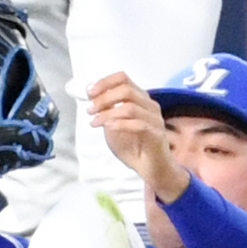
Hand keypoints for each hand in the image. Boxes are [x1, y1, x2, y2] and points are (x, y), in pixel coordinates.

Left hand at [86, 72, 189, 202]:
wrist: (151, 168)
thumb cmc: (133, 146)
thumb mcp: (113, 125)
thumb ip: (106, 111)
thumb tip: (92, 96)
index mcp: (139, 98)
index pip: (123, 78)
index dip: (104, 82)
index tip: (89, 93)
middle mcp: (149, 105)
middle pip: (125, 90)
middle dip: (104, 98)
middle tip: (90, 110)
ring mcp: (155, 119)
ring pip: (130, 107)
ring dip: (108, 113)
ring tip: (95, 122)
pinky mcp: (157, 134)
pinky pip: (139, 124)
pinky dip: (120, 124)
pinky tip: (108, 128)